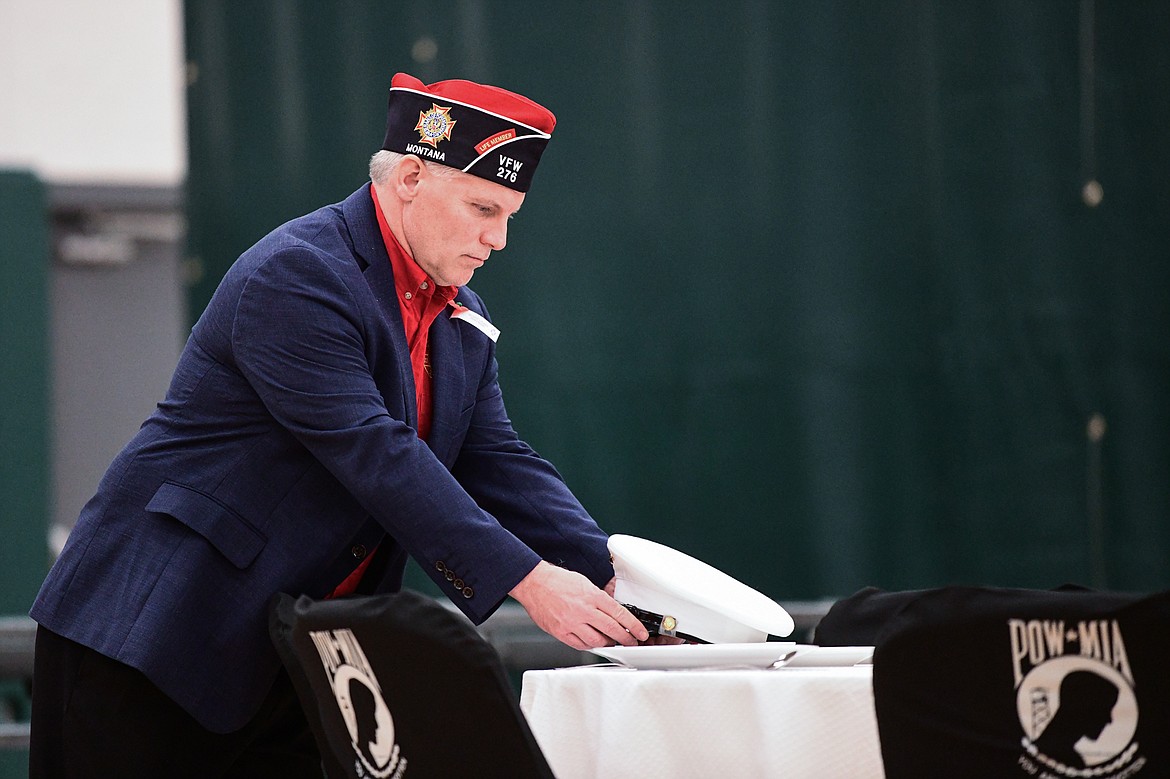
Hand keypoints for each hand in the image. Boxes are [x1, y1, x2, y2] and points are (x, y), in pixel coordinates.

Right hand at [510, 562, 649, 649]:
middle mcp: (583, 610)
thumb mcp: (584, 583)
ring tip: (612, 642)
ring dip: (608, 643)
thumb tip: (612, 612)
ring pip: (597, 641)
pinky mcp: (561, 632)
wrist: (534, 583)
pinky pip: (580, 645)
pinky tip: (593, 643)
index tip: (640, 633)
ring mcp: (571, 623)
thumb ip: (599, 598)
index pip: (619, 614)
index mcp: (592, 596)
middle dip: (626, 639)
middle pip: (612, 630)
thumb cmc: (557, 580)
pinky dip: (589, 645)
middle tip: (632, 642)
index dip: (633, 626)